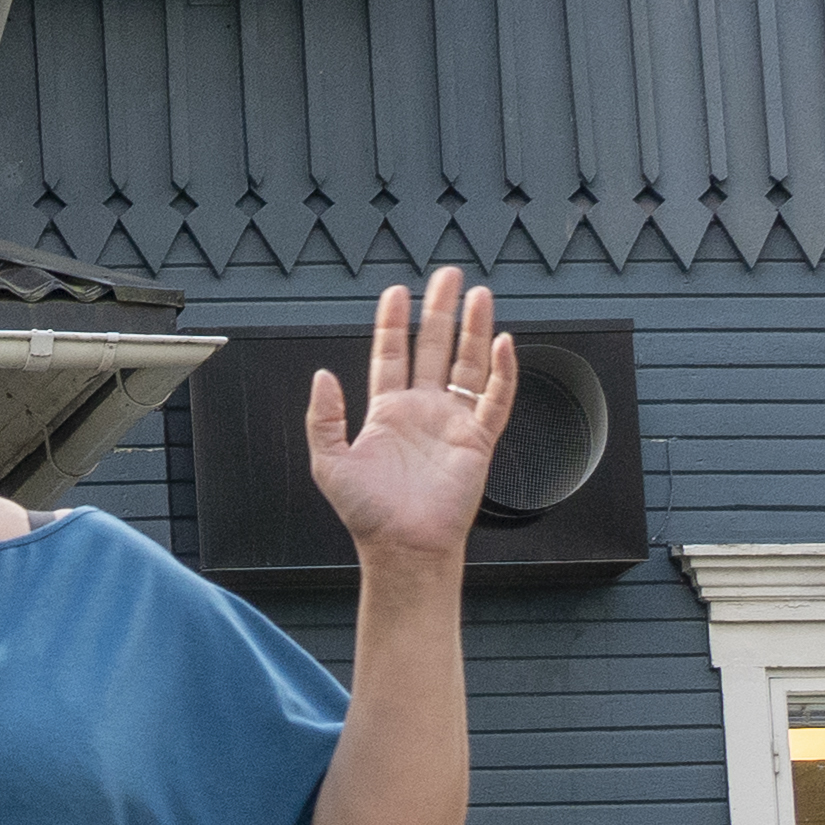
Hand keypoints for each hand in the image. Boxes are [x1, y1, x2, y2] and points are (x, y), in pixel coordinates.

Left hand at [307, 271, 515, 574]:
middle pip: (434, 348)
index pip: (392, 354)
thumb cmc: (367, 514)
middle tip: (448, 277)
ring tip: (478, 295)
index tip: (396, 292)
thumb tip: (322, 375)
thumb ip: (323, 418)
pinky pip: (495, 400)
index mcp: (387, 412)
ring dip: (474, 330)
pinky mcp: (478, 440)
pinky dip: (502, 373)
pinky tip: (502, 344)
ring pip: (467, 365)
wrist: (402, 547)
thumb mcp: (329, 462)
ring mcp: (452, 422)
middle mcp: (422, 411)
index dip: (394, 322)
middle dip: (441, 311)